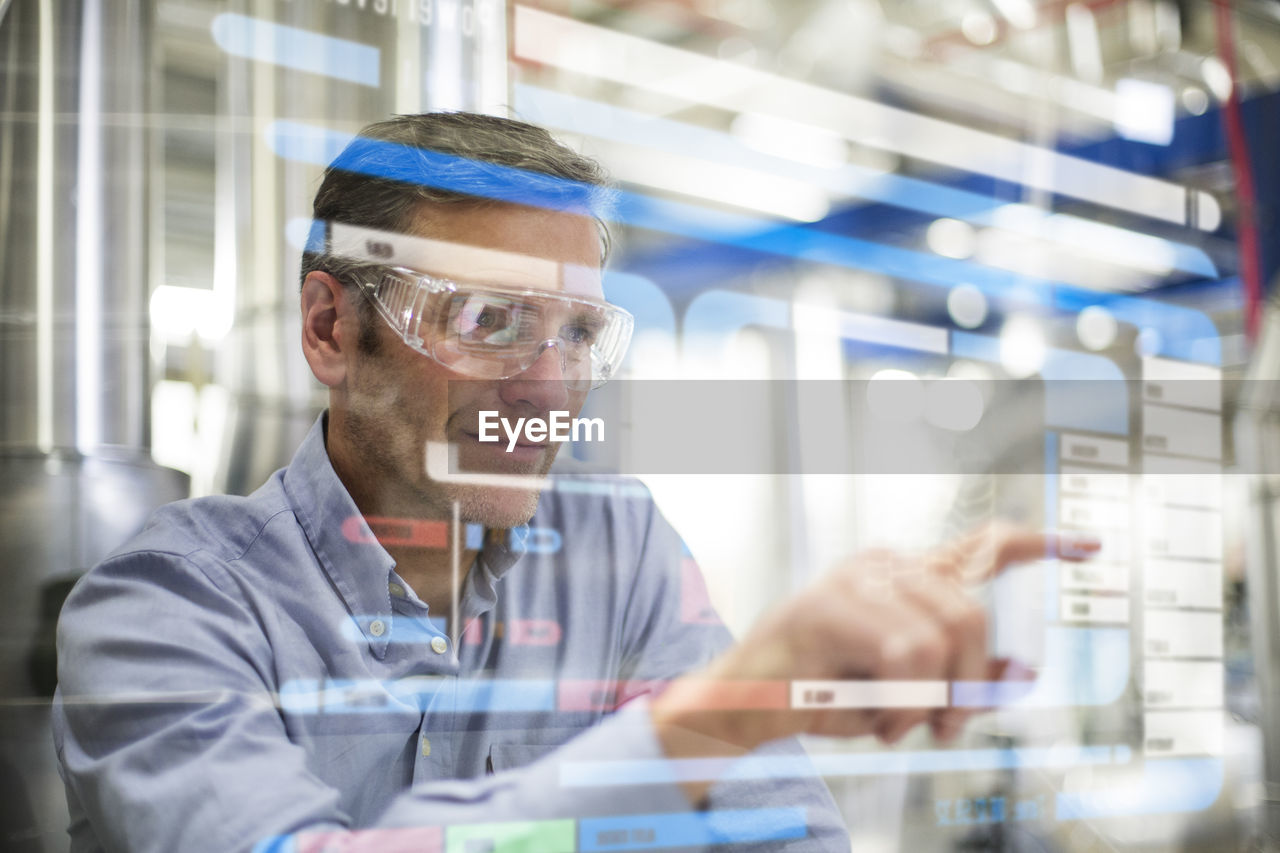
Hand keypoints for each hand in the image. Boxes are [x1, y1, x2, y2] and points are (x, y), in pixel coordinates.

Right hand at [650, 523, 1098, 799]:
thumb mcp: (904, 695)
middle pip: (971, 613)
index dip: (1040, 546)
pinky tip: (875, 719)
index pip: (979, 546)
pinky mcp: (827, 604)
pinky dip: (899, 704)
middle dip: (969, 681)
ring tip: (896, 723)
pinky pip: (903, 655)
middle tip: (945, 725)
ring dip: (927, 700)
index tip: (1092, 546)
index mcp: (901, 578)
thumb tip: (1023, 672)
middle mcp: (882, 565)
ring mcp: (852, 580)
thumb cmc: (822, 696)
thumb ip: (959, 679)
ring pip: (940, 636)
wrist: (744, 707)